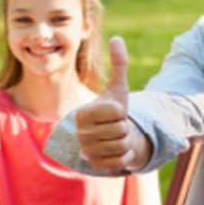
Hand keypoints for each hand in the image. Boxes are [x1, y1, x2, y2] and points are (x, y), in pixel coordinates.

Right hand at [75, 37, 145, 172]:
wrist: (109, 137)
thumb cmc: (113, 112)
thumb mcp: (117, 88)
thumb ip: (118, 64)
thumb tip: (117, 38)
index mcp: (82, 113)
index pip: (117, 112)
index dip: (121, 112)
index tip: (113, 113)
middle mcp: (79, 133)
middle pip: (121, 130)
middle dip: (124, 128)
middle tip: (114, 127)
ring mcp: (85, 151)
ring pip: (122, 145)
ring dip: (124, 142)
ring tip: (114, 138)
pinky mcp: (94, 166)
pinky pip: (121, 160)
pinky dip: (123, 156)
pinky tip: (114, 151)